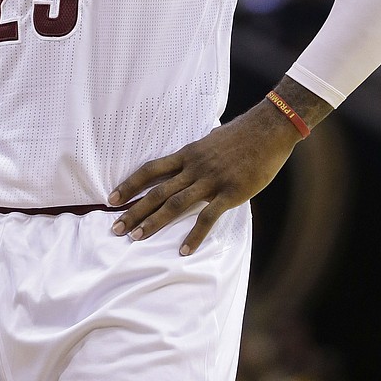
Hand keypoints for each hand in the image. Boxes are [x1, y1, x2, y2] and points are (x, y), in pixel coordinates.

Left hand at [108, 100, 301, 253]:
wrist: (268, 129)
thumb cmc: (242, 135)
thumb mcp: (211, 140)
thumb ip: (198, 153)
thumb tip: (190, 159)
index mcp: (188, 154)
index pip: (151, 170)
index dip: (130, 185)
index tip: (111, 198)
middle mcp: (194, 167)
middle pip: (156, 191)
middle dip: (133, 210)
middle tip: (115, 228)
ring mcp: (211, 180)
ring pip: (175, 204)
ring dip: (153, 223)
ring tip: (135, 238)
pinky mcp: (230, 193)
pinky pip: (207, 217)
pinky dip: (194, 235)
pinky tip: (183, 251)